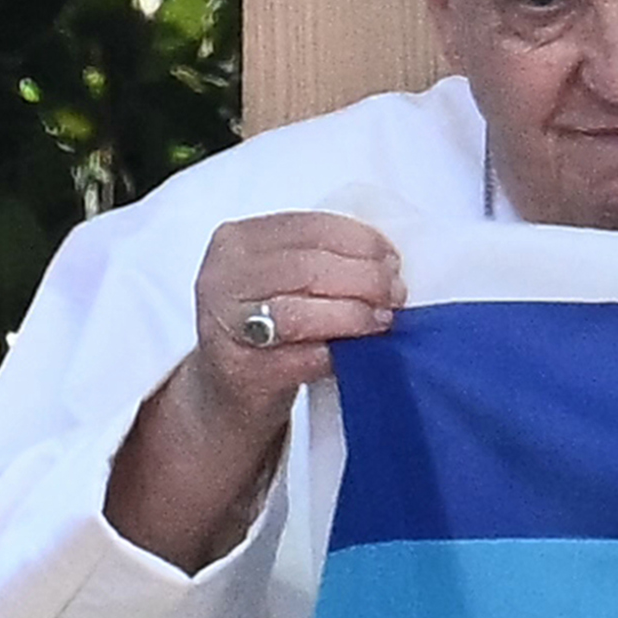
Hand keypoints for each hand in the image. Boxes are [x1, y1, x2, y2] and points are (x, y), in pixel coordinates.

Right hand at [104, 213, 404, 566]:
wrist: (228, 390)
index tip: (393, 259)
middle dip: (365, 279)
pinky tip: (357, 352)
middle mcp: (222, 277)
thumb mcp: (282, 277)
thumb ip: (321, 257)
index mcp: (237, 240)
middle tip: (395, 294)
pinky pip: (299, 357)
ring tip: (383, 321)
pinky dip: (336, 353)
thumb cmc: (267, 327)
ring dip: (354, 316)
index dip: (362, 241)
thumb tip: (387, 259)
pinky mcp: (240, 370)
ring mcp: (225, 325)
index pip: (311, 227)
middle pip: (309, 267)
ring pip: (301, 312)